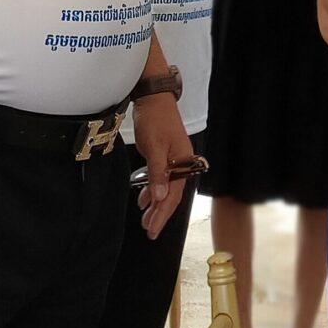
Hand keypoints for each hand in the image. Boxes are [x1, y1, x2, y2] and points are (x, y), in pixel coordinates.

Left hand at [133, 94, 194, 239]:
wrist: (154, 96)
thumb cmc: (155, 118)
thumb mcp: (154, 147)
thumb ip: (157, 173)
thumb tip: (159, 198)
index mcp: (183, 162)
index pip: (172, 195)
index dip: (162, 214)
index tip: (153, 230)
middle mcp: (181, 163)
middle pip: (171, 194)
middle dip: (160, 214)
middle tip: (149, 231)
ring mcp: (174, 159)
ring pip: (166, 188)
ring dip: (155, 203)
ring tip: (146, 219)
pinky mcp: (165, 154)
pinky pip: (161, 178)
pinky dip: (152, 188)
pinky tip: (144, 197)